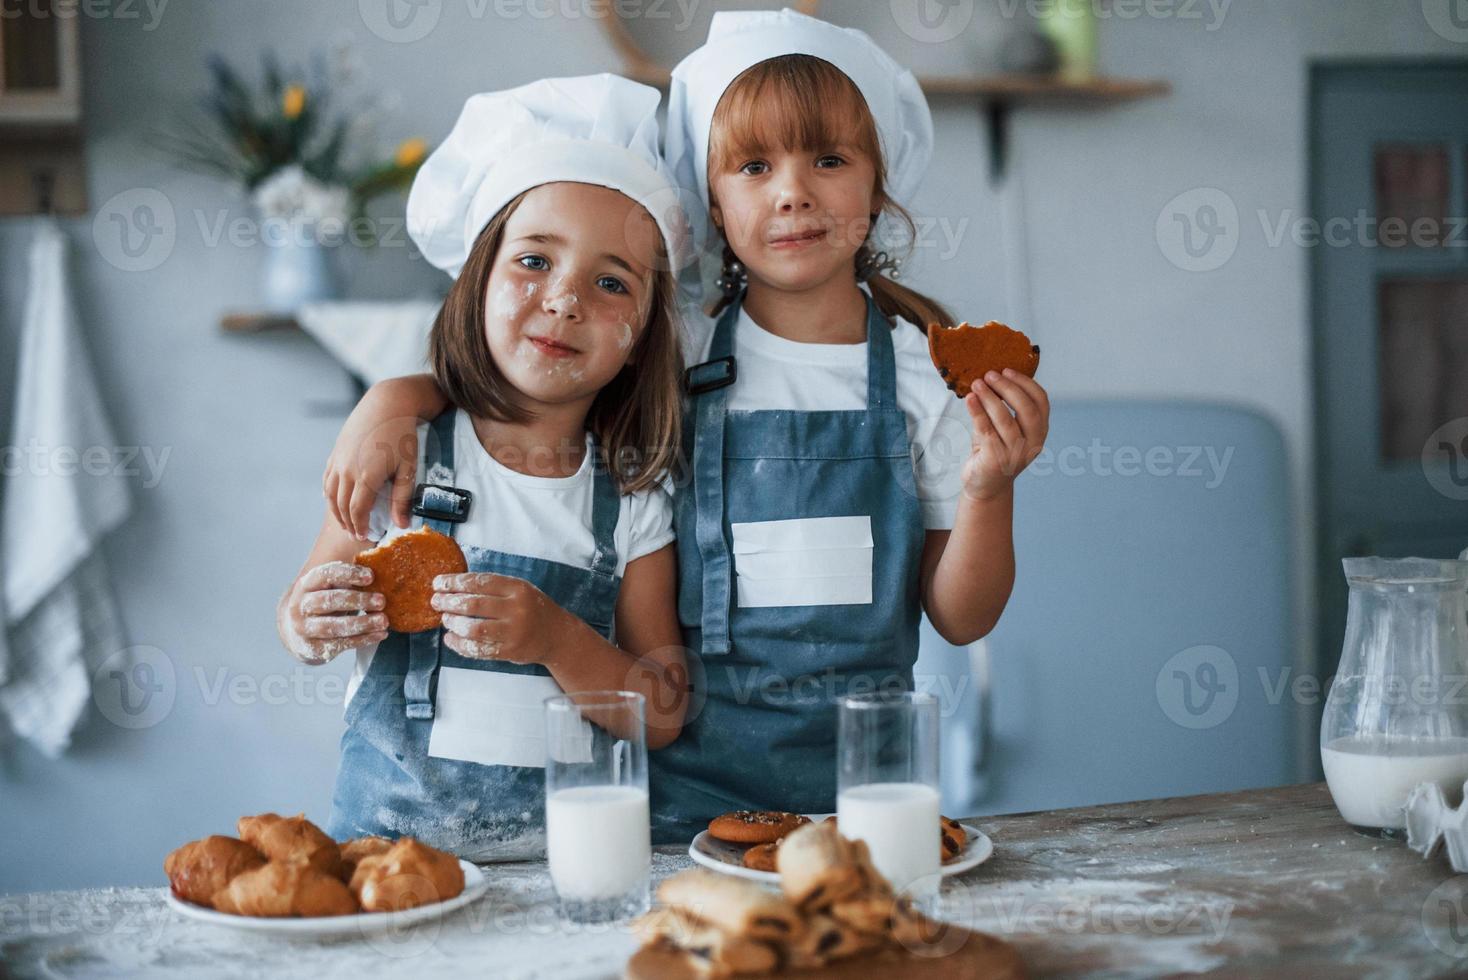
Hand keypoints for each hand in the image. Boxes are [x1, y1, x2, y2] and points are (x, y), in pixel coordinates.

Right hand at [282, 562, 387, 663]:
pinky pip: (340, 643)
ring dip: (362, 623)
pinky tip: (380, 634)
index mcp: (306, 584)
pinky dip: (363, 639)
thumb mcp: (329, 588)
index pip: (325, 574)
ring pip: (334, 626)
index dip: (348, 574)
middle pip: (329, 600)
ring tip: (384, 620)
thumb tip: (381, 561)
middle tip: (382, 600)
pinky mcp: (313, 647)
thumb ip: (348, 578)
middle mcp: (300, 605)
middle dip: (358, 600)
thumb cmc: (324, 604)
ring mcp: (304, 628)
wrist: (299, 634)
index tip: (371, 576)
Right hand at [322, 388, 421, 541]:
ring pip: (330, 495)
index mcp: (366, 477)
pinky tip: (336, 501)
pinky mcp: (335, 453)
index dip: (360, 527)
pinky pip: (327, 480)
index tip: (365, 536)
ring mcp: (338, 461)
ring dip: (337, 512)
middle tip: (356, 535)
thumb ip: (402, 498)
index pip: (357, 512)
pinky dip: (330, 494)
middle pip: (342, 506)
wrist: (387, 404)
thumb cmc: (402, 436)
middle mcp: (347, 471)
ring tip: (346, 523)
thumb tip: (402, 525)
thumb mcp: (408, 468)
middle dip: (348, 523)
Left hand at [431, 573, 568, 665]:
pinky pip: (479, 649)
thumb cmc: (533, 609)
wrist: (557, 635)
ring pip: (474, 628)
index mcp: (517, 589)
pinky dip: (460, 644)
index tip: (438, 583)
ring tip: (445, 619)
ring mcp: (514, 632)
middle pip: (473, 604)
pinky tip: (451, 638)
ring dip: (453, 624)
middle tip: (436, 602)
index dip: (454, 582)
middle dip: (449, 602)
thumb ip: (492, 587)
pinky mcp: (510, 651)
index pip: (479, 582)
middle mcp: (516, 609)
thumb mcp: (519, 589)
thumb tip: (454, 587)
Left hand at [960, 368, 1049, 500]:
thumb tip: (989, 377)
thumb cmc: (994, 451)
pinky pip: (987, 432)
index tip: (1007, 370)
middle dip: (1008, 388)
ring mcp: (1016, 454)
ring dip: (990, 398)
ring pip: (1005, 421)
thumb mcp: (1004, 428)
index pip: (1041, 401)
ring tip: (976, 384)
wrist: (984, 486)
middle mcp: (1032, 443)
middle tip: (989, 374)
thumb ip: (1003, 407)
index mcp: (1039, 431)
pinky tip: (969, 400)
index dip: (1026, 383)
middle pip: (1027, 410)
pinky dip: (978, 413)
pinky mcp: (997, 461)